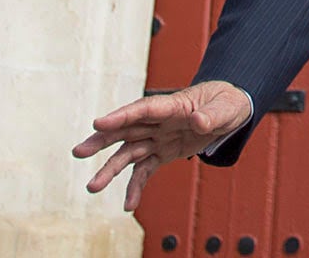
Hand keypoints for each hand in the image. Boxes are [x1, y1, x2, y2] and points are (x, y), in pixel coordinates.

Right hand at [73, 80, 253, 209]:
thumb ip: (211, 115)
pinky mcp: (162, 153)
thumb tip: (198, 122)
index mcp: (173, 105)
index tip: (98, 123)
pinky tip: (128, 206)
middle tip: (78, 152)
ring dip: (110, 170)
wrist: (230, 111)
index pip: (144, 109)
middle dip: (102, 140)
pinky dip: (136, 187)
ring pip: (129, 153)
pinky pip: (145, 171)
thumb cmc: (227, 103)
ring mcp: (158, 138)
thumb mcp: (226, 107)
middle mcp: (159, 122)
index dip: (121, 116)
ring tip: (92, 187)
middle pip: (126, 130)